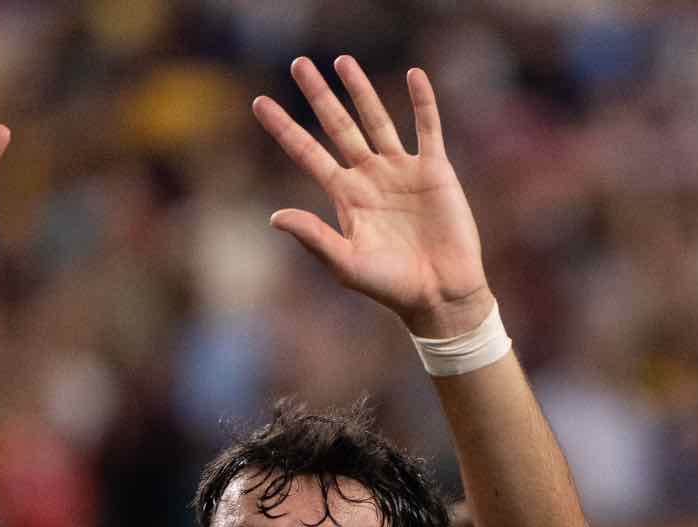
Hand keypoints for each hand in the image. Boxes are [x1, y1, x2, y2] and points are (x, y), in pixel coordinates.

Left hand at [253, 58, 490, 336]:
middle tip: (299, 64)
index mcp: (345, 198)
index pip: (307, 154)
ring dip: (360, 90)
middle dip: (318, 96)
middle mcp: (369, 178)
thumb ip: (313, 237)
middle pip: (338, 127)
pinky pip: (427, 127)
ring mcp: (400, 171)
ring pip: (376, 119)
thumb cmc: (390, 286)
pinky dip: (422, 101)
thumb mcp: (346, 263)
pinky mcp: (434, 170)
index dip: (284, 128)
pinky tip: (414, 74)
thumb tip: (274, 216)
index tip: (259, 103)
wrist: (438, 293)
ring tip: (342, 60)